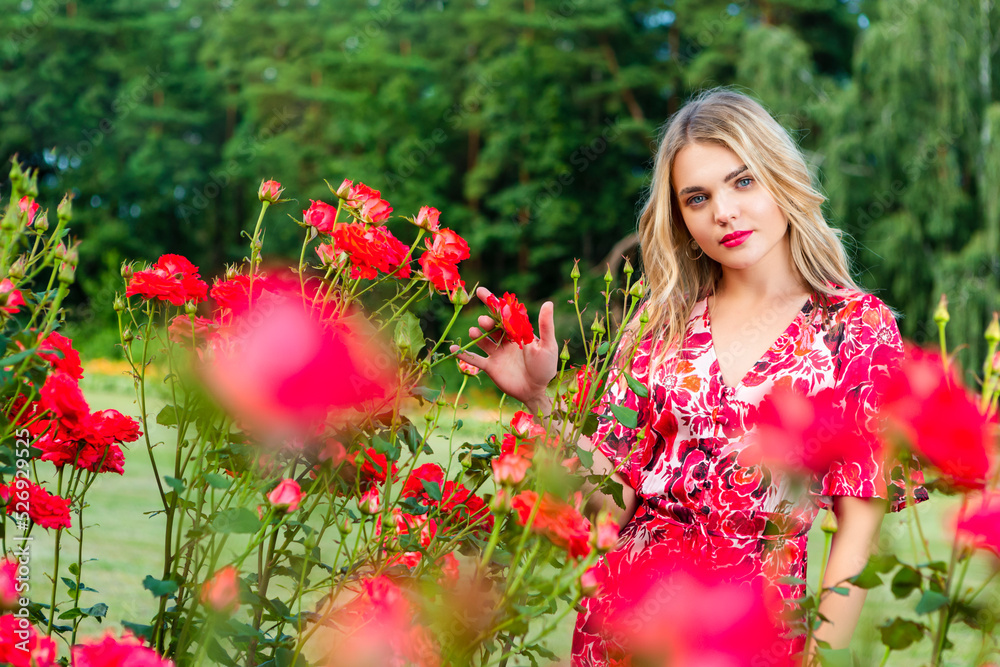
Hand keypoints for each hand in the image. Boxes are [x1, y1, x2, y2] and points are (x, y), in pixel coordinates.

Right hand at [450, 286, 557, 411]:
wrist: (538, 391)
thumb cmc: (546, 367)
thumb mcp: (547, 345)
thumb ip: (545, 326)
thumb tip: (548, 303)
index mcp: (519, 332)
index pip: (504, 314)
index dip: (493, 302)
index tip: (481, 291)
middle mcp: (506, 340)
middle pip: (492, 326)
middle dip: (487, 321)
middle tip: (485, 321)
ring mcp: (497, 353)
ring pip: (483, 340)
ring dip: (477, 335)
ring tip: (474, 331)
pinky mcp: (491, 366)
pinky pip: (475, 359)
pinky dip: (464, 354)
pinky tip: (453, 348)